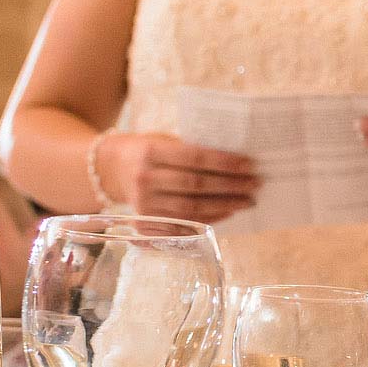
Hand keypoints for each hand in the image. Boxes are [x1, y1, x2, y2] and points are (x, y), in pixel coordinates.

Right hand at [100, 132, 256, 223]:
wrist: (112, 168)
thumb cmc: (150, 151)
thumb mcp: (165, 141)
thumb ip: (192, 150)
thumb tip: (236, 161)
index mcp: (151, 152)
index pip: (195, 158)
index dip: (225, 163)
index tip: (250, 165)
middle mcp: (145, 179)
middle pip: (196, 186)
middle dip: (231, 186)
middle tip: (255, 185)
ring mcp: (143, 204)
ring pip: (192, 208)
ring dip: (225, 205)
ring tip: (247, 201)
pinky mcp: (144, 224)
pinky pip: (183, 225)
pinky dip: (209, 219)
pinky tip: (228, 212)